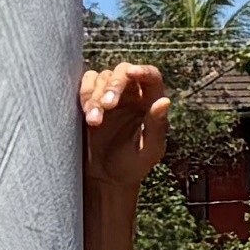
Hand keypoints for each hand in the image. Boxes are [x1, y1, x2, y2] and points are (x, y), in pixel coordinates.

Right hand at [81, 61, 168, 200]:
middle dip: (113, 85)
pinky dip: (84, 95)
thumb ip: (157, 126)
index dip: (143, 71)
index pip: (151, 77)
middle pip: (122, 72)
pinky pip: (86, 85)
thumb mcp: (149, 151)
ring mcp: (108, 95)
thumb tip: (164, 101)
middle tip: (107, 105)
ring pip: (101, 78)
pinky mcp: (89, 100)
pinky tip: (87, 115)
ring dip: (96, 95)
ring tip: (94, 122)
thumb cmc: (132, 166)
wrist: (106, 178)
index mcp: (150, 102)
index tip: (132, 73)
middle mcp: (131, 94)